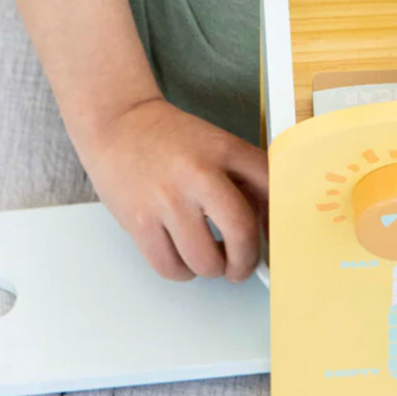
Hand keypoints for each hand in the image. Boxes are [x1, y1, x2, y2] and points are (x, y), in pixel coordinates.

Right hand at [79, 96, 268, 282]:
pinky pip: (171, 268)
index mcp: (224, 149)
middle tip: (242, 266)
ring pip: (206, 261)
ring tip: (208, 257)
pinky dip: (182, 271)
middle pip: (242, 232)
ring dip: (212, 269)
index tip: (274, 238)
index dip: (278, 221)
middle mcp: (199, 174)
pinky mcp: (140, 222)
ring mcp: (168, 200)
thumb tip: (265, 224)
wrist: (118, 124)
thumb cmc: (169, 138)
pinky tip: (182, 256)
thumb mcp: (214, 144)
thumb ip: (241, 177)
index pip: (270, 188)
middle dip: (247, 260)